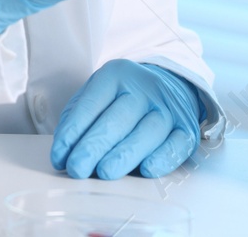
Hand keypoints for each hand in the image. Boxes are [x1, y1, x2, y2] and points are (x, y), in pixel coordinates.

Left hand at [51, 60, 204, 179]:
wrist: (170, 85)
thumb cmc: (123, 97)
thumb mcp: (97, 95)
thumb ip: (78, 120)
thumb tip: (62, 155)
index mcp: (115, 75)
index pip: (91, 104)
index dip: (73, 132)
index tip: (60, 157)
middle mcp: (144, 88)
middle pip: (118, 119)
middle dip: (94, 146)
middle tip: (77, 169)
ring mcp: (168, 107)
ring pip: (147, 132)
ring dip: (125, 154)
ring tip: (104, 173)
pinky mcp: (187, 127)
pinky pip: (176, 144)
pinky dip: (162, 158)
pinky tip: (147, 170)